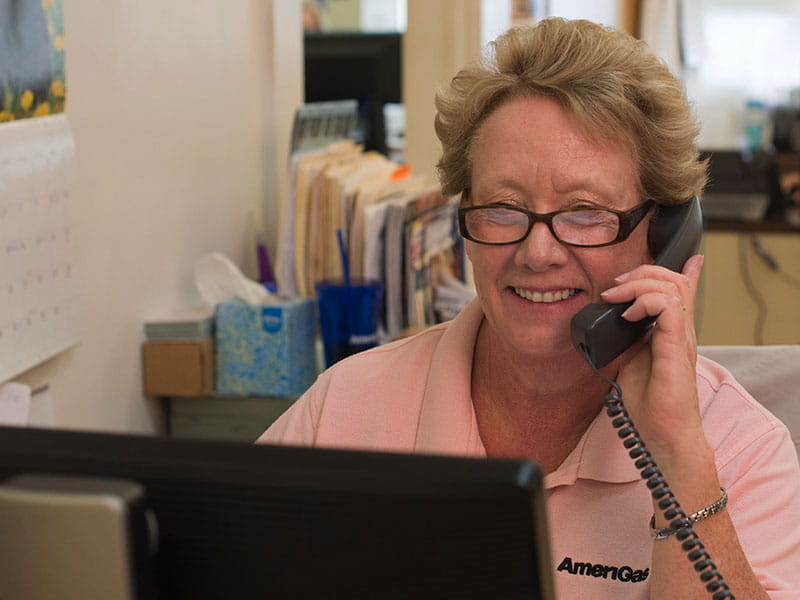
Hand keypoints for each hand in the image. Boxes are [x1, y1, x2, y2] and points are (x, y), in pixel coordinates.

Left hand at [598, 254, 705, 458]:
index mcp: (672, 332)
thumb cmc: (651, 404)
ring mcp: (681, 339)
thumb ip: (628, 338)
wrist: (663, 434)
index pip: (680, 289)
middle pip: (674, 280)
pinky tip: (628, 315)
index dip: (670, 268)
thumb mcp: (632, 360)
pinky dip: (646, 303)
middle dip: (641, 272)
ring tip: (617, 297)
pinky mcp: (676, 350)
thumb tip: (614, 320)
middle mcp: (681, 331)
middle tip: (615, 286)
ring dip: (639, 284)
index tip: (642, 264)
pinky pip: (670, 310)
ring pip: (672, 288)